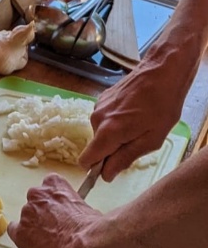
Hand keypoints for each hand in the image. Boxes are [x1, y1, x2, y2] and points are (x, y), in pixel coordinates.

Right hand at [8, 174, 102, 247]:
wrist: (87, 243)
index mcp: (20, 235)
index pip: (17, 228)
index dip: (30, 229)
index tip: (40, 232)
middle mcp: (25, 212)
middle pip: (30, 210)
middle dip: (42, 216)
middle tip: (59, 224)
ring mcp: (38, 196)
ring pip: (41, 195)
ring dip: (50, 201)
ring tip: (66, 211)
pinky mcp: (53, 184)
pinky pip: (52, 182)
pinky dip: (59, 187)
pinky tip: (69, 196)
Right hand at [78, 42, 194, 180]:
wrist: (162, 72)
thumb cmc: (162, 107)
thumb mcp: (151, 140)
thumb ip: (125, 158)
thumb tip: (106, 175)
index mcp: (108, 132)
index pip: (85, 160)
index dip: (96, 168)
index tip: (111, 168)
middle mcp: (96, 119)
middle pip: (96, 146)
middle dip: (112, 149)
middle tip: (137, 140)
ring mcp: (97, 107)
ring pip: (100, 132)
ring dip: (115, 134)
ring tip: (138, 123)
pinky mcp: (101, 98)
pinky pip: (104, 120)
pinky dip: (115, 121)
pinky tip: (133, 112)